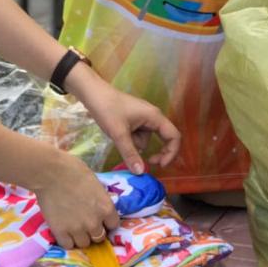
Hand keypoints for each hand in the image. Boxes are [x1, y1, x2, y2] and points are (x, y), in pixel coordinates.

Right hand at [31, 149, 119, 249]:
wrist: (51, 172)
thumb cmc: (73, 170)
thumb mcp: (95, 183)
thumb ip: (99, 199)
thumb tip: (98, 205)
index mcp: (106, 208)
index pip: (113, 225)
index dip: (106, 222)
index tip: (100, 219)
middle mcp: (95, 222)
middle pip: (99, 237)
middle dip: (94, 231)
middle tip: (85, 223)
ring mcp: (77, 229)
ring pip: (84, 243)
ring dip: (80, 237)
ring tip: (73, 227)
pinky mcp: (61, 232)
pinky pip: (68, 245)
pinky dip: (67, 240)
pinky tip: (64, 231)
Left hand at [66, 66, 180, 174]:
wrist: (92, 94)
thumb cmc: (107, 109)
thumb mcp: (119, 133)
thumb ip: (130, 153)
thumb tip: (140, 172)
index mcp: (154, 117)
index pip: (174, 136)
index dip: (171, 153)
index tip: (160, 165)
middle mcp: (153, 117)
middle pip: (163, 139)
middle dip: (156, 152)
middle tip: (146, 163)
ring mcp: (143, 118)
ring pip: (146, 139)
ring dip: (135, 144)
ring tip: (118, 135)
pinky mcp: (134, 120)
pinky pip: (137, 135)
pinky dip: (129, 139)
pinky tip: (117, 132)